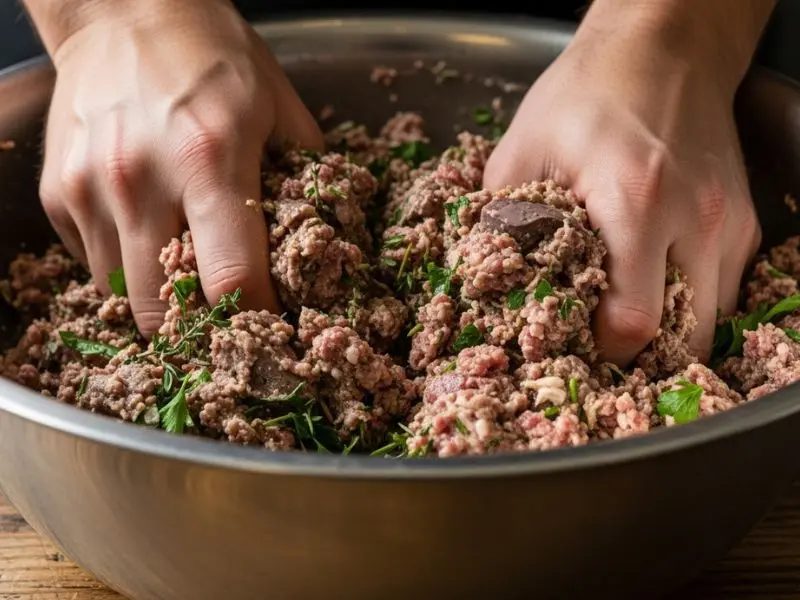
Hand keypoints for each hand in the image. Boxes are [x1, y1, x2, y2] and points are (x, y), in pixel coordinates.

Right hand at [36, 0, 322, 334]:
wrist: (122, 9)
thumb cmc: (212, 56)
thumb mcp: (281, 107)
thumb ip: (306, 180)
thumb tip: (322, 243)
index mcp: (209, 160)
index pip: (231, 280)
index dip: (257, 317)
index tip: (273, 323)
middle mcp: (139, 181)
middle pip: (162, 309)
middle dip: (198, 326)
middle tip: (223, 312)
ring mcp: (87, 189)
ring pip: (121, 295)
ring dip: (158, 299)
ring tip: (185, 270)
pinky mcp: (55, 194)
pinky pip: (91, 265)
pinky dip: (124, 268)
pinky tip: (148, 233)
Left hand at [483, 9, 761, 365]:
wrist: (663, 48)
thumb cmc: (584, 96)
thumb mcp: (520, 153)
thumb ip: (502, 224)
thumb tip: (490, 284)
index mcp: (636, 202)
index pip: (634, 322)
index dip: (601, 351)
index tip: (571, 348)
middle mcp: (697, 220)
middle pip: (683, 339)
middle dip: (638, 356)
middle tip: (597, 349)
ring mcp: (729, 224)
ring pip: (709, 323)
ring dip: (666, 335)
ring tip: (622, 323)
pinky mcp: (743, 223)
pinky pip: (722, 292)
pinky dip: (688, 306)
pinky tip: (651, 289)